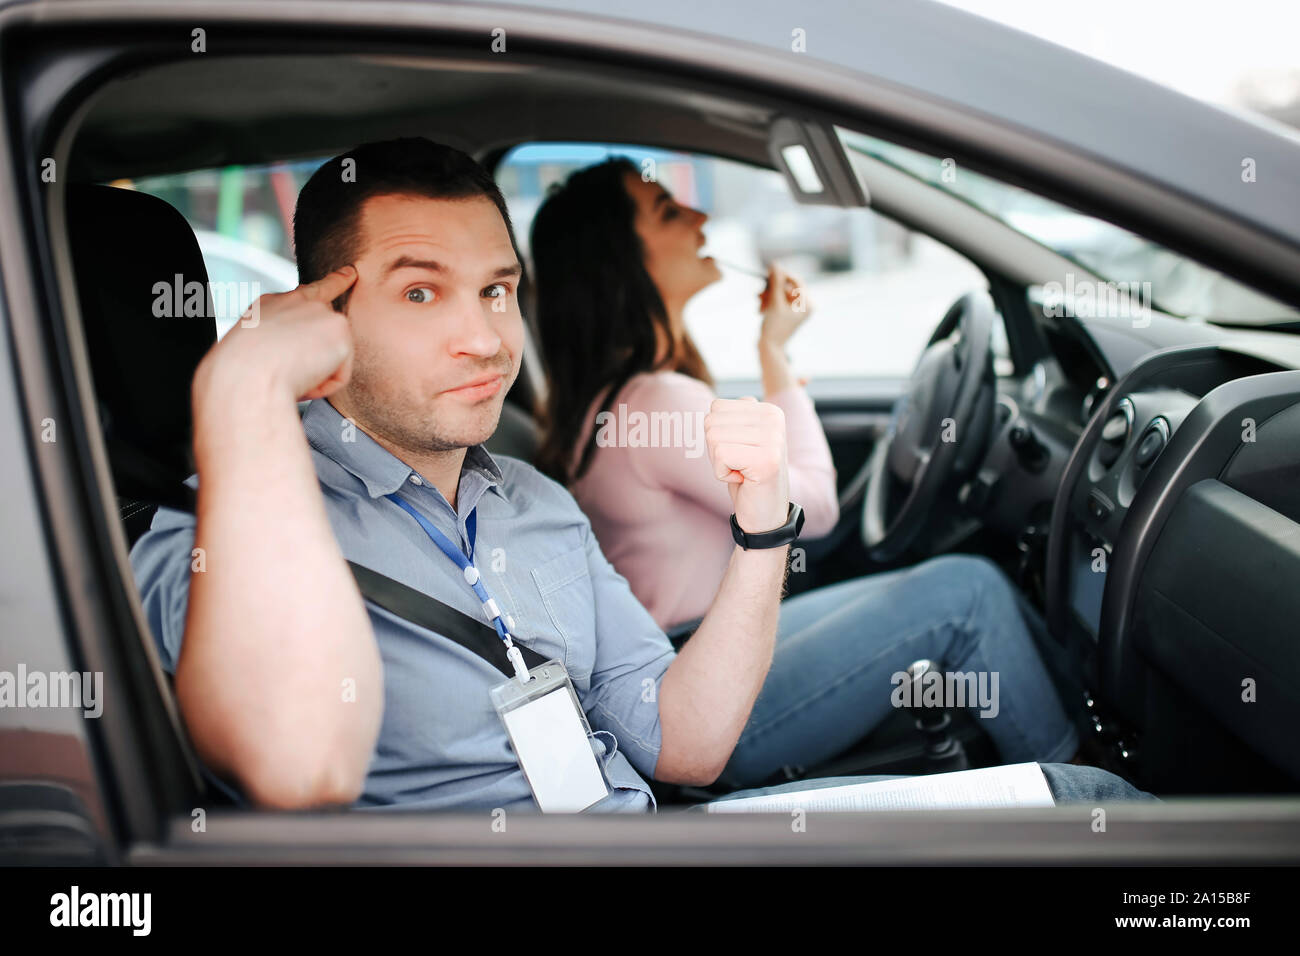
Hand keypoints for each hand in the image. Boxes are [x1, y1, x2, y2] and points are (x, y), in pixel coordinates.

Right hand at [193, 266, 358, 409]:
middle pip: (328, 335)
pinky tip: (301, 380)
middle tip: (288, 371)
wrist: (245, 377)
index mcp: (273, 304)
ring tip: (287, 374)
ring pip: (331, 361)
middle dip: (319, 358)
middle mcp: (301, 301)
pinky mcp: (341, 331)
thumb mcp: (253, 345)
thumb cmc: (240, 372)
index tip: (351, 273)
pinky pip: (339, 376)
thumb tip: (306, 353)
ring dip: (314, 376)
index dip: (335, 281)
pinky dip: (323, 386)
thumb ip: (283, 338)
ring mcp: (323, 313)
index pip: (310, 291)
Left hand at [704, 396, 789, 534]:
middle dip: (716, 449)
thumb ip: (732, 419)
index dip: (718, 435)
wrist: (765, 515)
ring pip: (713, 438)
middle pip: (712, 421)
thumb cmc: (748, 477)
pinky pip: (720, 456)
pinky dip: (722, 474)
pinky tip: (743, 480)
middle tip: (739, 464)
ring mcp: (773, 438)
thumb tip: (713, 407)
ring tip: (742, 471)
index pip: (717, 408)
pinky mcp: (765, 460)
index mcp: (770, 411)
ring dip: (719, 462)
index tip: (739, 452)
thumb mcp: (740, 441)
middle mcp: (774, 419)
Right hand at [757, 264, 812, 350]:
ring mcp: (796, 310)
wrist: (769, 348)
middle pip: (787, 287)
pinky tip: (761, 309)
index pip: (796, 281)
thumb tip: (775, 264)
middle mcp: (804, 306)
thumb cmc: (774, 327)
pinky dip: (768, 302)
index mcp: (807, 304)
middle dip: (771, 290)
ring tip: (759, 305)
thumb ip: (776, 282)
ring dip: (768, 297)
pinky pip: (777, 300)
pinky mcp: (787, 313)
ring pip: (780, 293)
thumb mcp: (775, 302)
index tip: (768, 272)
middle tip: (759, 293)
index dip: (782, 275)